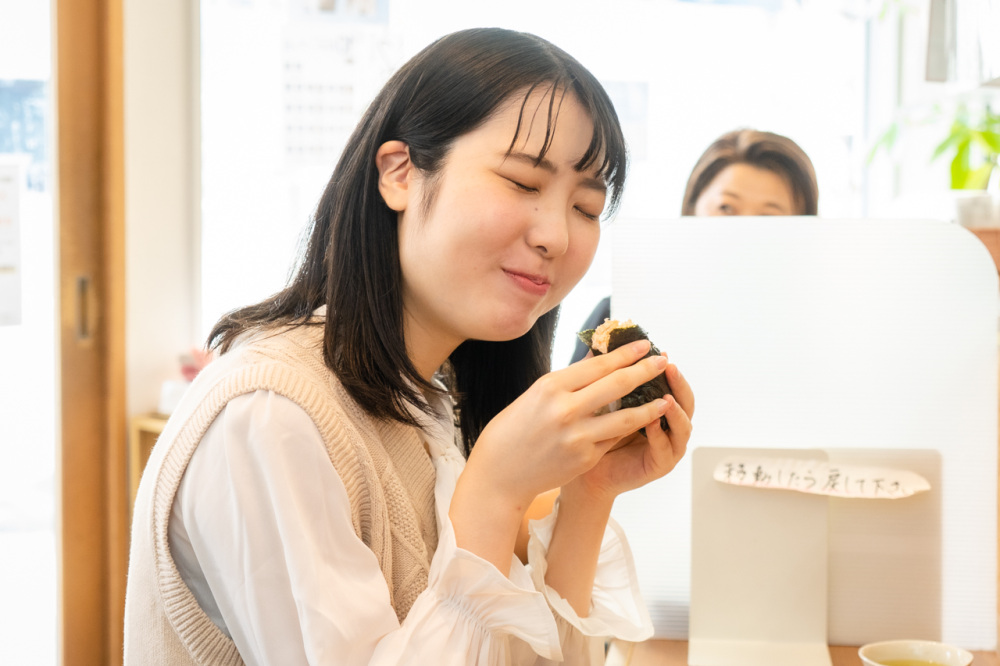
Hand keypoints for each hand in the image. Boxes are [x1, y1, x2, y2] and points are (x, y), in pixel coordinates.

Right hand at [462, 339, 675, 508]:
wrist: (500, 474)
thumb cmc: (513, 430)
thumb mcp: (536, 395)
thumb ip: (570, 379)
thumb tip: (599, 358)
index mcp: (550, 387)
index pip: (598, 365)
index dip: (625, 354)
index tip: (643, 344)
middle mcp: (565, 409)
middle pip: (617, 385)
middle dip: (645, 371)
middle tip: (662, 361)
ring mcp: (577, 436)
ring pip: (625, 416)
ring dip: (650, 405)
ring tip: (666, 398)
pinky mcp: (585, 458)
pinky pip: (614, 438)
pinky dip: (629, 428)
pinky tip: (643, 422)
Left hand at [562, 354, 693, 505]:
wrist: (584, 473)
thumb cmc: (591, 435)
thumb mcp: (599, 401)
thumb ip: (604, 376)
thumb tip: (598, 341)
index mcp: (656, 406)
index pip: (669, 383)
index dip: (663, 367)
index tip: (656, 350)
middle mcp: (667, 424)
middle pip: (685, 401)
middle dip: (678, 383)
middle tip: (668, 367)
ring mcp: (667, 446)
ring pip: (682, 426)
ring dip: (675, 410)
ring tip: (666, 397)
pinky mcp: (660, 465)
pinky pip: (665, 449)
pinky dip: (660, 435)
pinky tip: (651, 422)